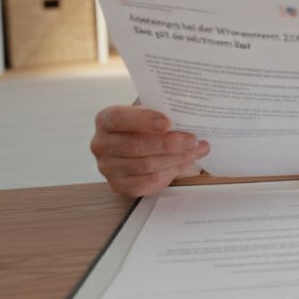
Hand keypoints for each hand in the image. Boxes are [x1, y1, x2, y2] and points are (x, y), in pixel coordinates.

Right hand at [90, 105, 210, 196]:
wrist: (139, 145)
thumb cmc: (146, 126)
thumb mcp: (151, 113)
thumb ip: (163, 114)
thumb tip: (190, 118)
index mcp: (106, 119)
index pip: (119, 118)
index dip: (143, 120)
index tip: (168, 123)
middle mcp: (101, 144)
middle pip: (136, 145)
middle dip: (169, 144)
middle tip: (192, 141)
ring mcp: (108, 167)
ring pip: (145, 165)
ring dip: (176, 159)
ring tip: (196, 151)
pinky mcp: (119, 185)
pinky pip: (147, 182)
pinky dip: (169, 173)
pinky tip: (183, 164)